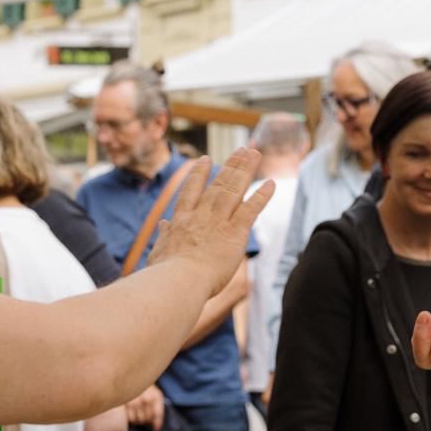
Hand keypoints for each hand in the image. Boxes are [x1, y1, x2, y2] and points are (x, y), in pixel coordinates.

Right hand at [125, 385, 164, 430]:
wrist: (133, 379)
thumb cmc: (147, 391)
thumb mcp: (156, 397)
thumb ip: (158, 412)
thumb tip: (156, 430)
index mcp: (155, 397)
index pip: (157, 415)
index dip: (157, 423)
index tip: (156, 430)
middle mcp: (146, 400)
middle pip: (147, 419)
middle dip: (147, 420)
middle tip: (145, 415)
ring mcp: (136, 402)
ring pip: (139, 420)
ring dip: (139, 420)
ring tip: (139, 414)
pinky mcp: (126, 405)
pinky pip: (131, 419)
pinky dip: (132, 419)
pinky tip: (133, 413)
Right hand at [145, 149, 270, 294]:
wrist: (178, 281)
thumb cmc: (165, 274)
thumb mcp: (159, 251)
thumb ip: (164, 235)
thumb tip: (162, 224)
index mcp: (181, 220)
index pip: (191, 191)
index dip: (199, 173)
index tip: (205, 159)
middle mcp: (200, 215)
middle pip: (218, 184)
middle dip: (231, 165)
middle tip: (241, 149)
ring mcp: (218, 222)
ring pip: (233, 190)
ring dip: (245, 170)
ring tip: (254, 153)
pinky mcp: (234, 232)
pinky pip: (250, 209)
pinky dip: (261, 196)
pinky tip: (271, 183)